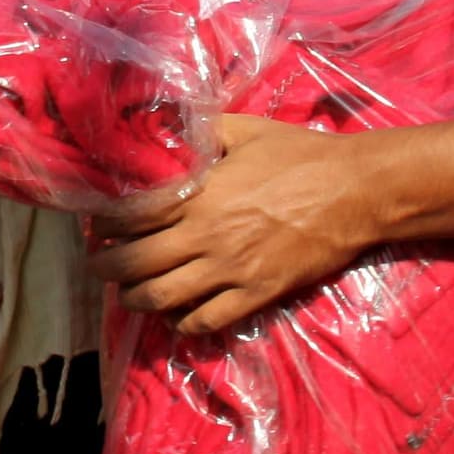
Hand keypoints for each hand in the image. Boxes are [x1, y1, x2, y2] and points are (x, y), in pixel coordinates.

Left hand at [90, 115, 371, 335]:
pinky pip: (204, 321)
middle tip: (99, 264)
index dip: (105, 222)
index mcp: (200, 193)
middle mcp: (206, 235)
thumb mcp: (246, 130)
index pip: (132, 215)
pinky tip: (177, 314)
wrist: (355, 192)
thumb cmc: (301, 156)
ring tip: (128, 293)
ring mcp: (230, 270)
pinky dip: (181, 323)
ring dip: (134, 299)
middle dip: (106, 266)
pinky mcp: (255, 294)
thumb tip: (171, 131)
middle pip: (135, 263)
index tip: (97, 224)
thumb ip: (203, 133)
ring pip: (161, 298)